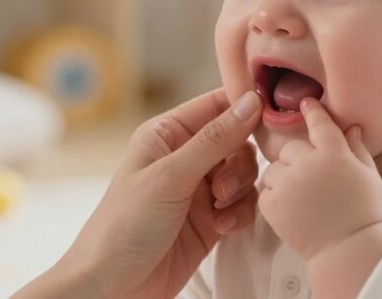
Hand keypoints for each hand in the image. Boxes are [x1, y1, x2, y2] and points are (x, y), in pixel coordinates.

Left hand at [15, 89, 262, 298]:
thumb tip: (250, 102)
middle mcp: (184, 157)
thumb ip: (215, 140)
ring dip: (239, 191)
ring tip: (218, 210)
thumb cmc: (123, 227)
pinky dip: (239, 215)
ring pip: (244, 174)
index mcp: (167, 134)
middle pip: (238, 141)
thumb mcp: (170, 176)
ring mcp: (198, 189)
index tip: (269, 116)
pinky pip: (243, 205)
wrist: (112, 287)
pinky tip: (220, 228)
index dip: (244, 106)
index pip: (216, 104)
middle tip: (222, 186)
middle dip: (239, 163)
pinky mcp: (210, 219)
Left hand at [258, 98, 381, 261]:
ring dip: (284, 179)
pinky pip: (266, 191)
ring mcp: (287, 184)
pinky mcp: (271, 205)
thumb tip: (352, 127)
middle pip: (291, 148)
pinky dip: (275, 198)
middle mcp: (307, 164)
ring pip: (275, 169)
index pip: (319, 122)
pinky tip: (292, 210)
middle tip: (312, 179)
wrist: (348, 251)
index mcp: (333, 153)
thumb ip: (357, 148)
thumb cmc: (364, 213)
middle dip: (298, 159)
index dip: (311, 110)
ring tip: (302, 199)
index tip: (306, 103)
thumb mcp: (369, 176)